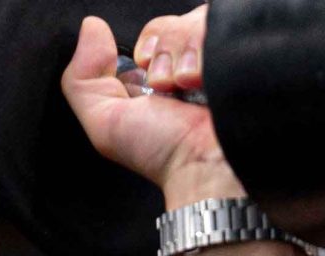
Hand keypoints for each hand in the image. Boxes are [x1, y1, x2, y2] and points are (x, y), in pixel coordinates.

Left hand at [59, 8, 244, 204]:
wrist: (208, 167)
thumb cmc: (162, 154)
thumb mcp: (105, 123)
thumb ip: (81, 77)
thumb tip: (92, 26)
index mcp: (163, 80)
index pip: (154, 35)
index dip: (146, 47)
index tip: (145, 73)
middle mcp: (194, 68)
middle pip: (171, 23)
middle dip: (161, 51)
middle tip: (166, 87)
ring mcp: (221, 60)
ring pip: (193, 20)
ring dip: (182, 50)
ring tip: (187, 85)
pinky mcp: (243, 52)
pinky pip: (218, 22)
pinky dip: (204, 47)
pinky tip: (204, 78)